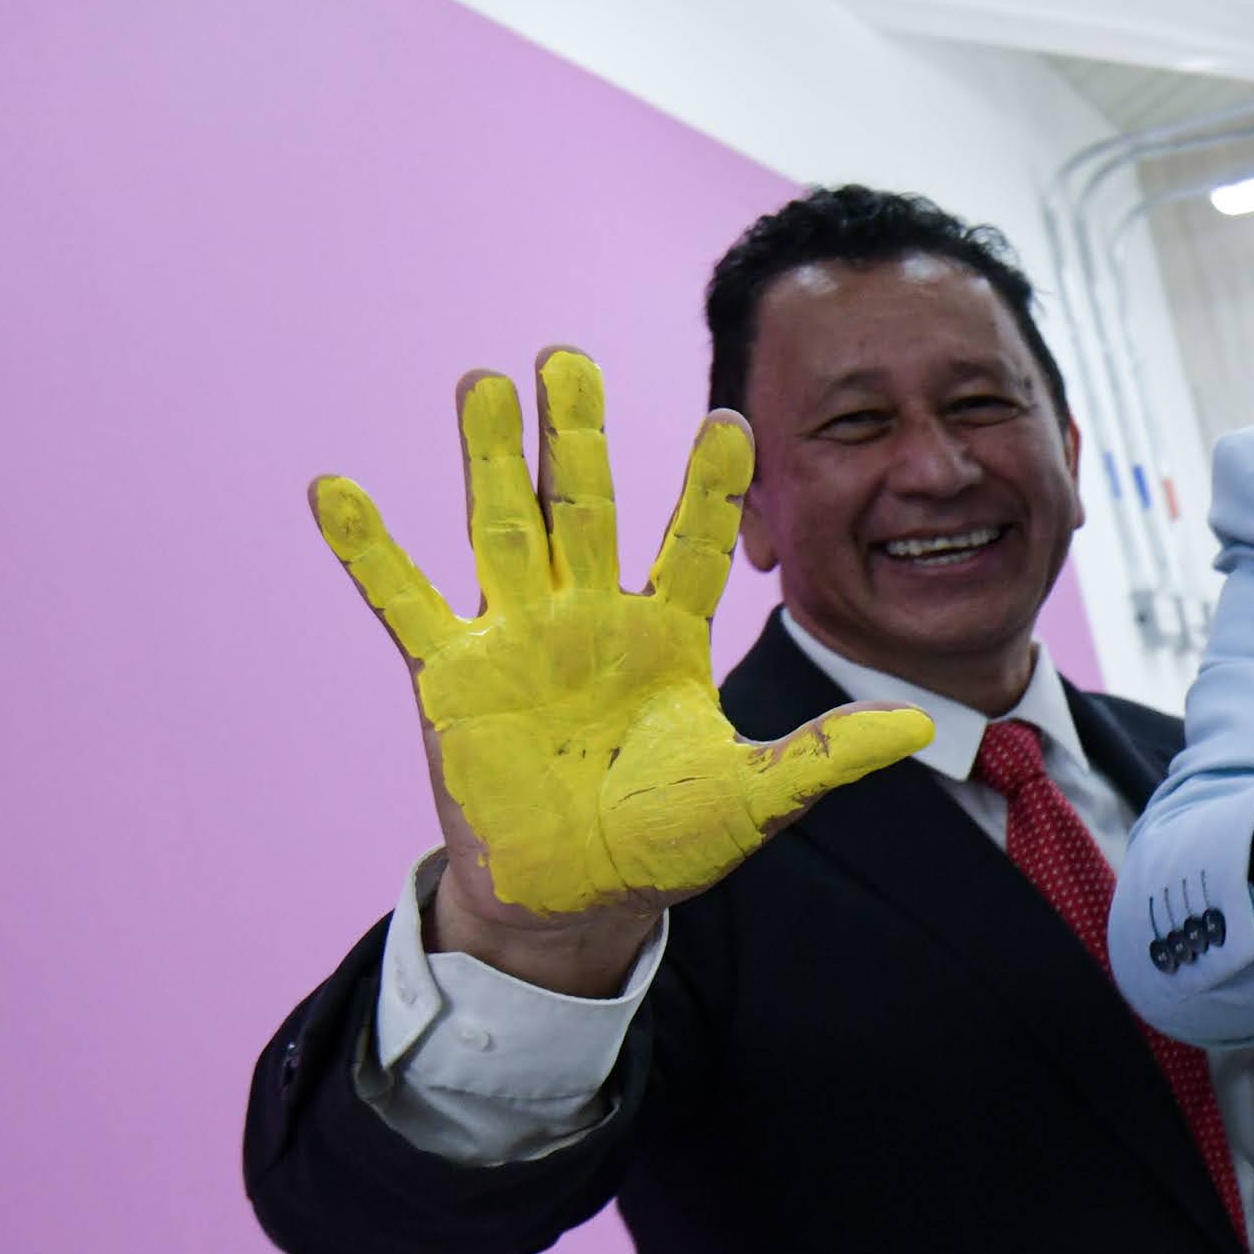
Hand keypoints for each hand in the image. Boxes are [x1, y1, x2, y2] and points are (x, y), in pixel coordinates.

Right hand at [312, 350, 930, 940]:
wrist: (577, 899)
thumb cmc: (665, 845)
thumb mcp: (756, 800)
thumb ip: (824, 758)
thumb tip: (920, 730)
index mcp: (666, 635)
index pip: (695, 542)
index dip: (711, 487)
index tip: (734, 418)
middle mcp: (590, 617)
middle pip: (585, 505)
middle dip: (578, 433)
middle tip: (567, 354)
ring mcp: (516, 638)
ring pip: (501, 526)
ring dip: (488, 458)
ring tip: (481, 381)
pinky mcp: (449, 676)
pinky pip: (404, 599)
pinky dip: (367, 548)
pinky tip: (333, 488)